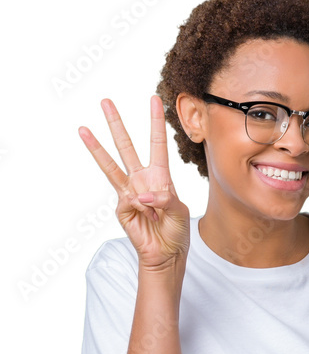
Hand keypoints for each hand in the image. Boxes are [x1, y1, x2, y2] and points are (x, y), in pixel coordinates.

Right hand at [78, 95, 190, 270]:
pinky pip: (128, 201)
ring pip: (111, 165)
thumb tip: (140, 195)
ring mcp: (129, 192)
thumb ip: (164, 198)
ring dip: (97, 148)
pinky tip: (147, 216)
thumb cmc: (175, 230)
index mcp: (160, 175)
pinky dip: (140, 208)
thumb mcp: (180, 211)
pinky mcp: (121, 207)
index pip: (157, 143)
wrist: (165, 254)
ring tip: (83, 129)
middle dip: (116, 125)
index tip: (154, 99)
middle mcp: (142, 179)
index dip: (155, 121)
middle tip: (105, 101)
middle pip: (127, 147)